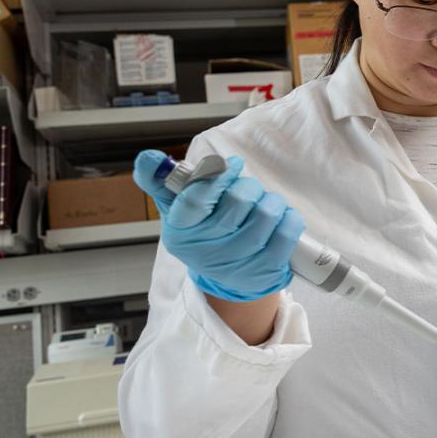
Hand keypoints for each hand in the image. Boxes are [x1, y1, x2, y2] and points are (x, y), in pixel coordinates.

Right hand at [133, 150, 303, 301]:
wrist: (228, 279)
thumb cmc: (204, 235)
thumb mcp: (176, 210)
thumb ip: (160, 181)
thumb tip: (148, 158)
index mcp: (181, 231)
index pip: (197, 196)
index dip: (218, 174)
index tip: (232, 165)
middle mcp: (207, 251)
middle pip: (238, 201)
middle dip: (248, 187)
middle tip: (248, 191)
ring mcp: (238, 264)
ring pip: (266, 212)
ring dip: (271, 201)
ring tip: (264, 206)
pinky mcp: (266, 271)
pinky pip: (287, 231)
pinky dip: (288, 218)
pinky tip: (279, 220)